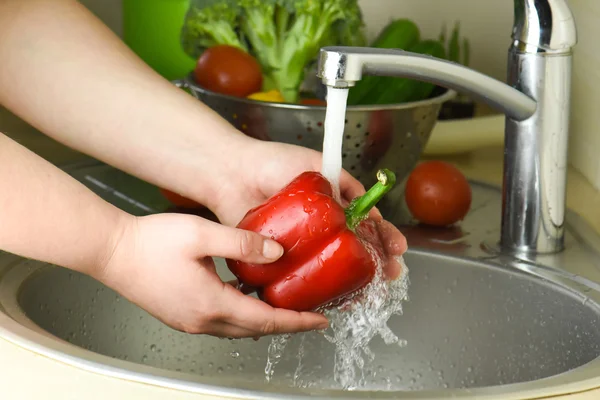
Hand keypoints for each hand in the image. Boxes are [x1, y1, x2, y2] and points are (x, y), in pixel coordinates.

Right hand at [98, 213, 327, 337]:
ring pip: (236, 329)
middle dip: (285, 324)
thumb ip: (242, 243)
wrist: (110, 251)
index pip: (266, 321)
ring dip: (262, 320)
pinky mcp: (179, 314)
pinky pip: (220, 321)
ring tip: (282, 305)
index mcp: (211, 304)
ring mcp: (188, 321)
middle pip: (254, 330)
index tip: (318, 321)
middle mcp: (201, 320)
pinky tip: (245, 296)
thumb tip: (275, 253)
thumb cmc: (148, 243)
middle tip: (307, 315)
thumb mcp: (202, 235)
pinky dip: (241, 315)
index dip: (296, 321)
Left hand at [212, 140, 407, 279]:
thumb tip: (368, 205)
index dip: (383, 236)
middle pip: (354, 249)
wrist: (232, 175)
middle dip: (377, 262)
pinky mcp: (279, 260)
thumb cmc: (271, 163)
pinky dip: (322, 290)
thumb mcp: (316, 165)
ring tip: (370, 288)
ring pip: (332, 268)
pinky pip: (304, 279)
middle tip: (391, 272)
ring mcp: (301, 246)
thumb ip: (343, 182)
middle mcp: (318, 228)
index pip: (365, 223)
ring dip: (355, 281)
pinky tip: (338, 297)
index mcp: (331, 205)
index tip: (397, 247)